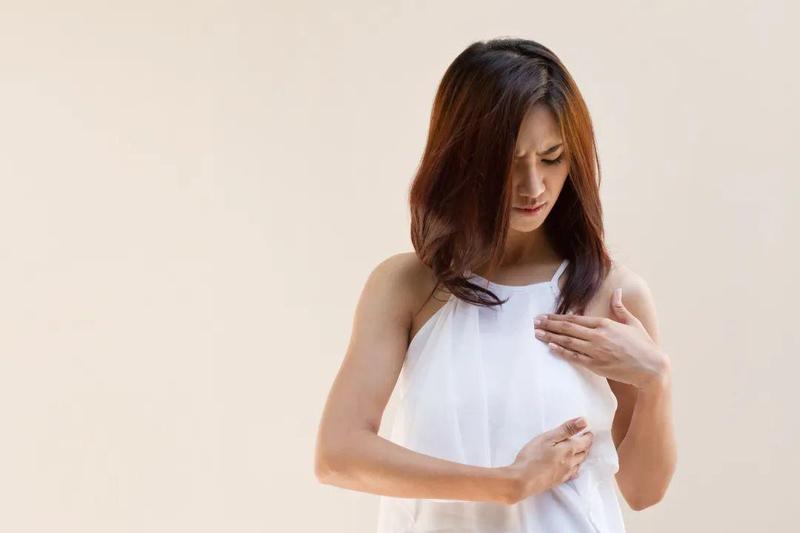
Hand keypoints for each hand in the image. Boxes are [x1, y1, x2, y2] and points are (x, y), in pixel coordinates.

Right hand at [503, 416, 593, 503]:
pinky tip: (573, 468)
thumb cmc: (532, 457)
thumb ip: (566, 429)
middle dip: (586, 445)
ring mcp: (565, 473)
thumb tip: (584, 422)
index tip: (588, 431)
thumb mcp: (547, 438)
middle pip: (583, 453)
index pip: (584, 442)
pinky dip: (576, 467)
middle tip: (586, 439)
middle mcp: (571, 462)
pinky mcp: (559, 481)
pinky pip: (573, 473)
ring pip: (579, 463)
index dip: (588, 436)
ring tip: (580, 450)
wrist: (523, 480)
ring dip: (582, 455)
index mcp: (569, 450)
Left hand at [532, 287, 669, 388]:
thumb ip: (620, 308)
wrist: (651, 368)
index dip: (557, 317)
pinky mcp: (596, 365)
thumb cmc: (643, 345)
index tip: (545, 316)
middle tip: (535, 322)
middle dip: (549, 325)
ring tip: (537, 334)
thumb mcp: (632, 323)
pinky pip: (575, 357)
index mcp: (605, 324)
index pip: (575, 318)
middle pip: (568, 328)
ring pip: (568, 342)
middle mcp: (598, 336)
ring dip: (551, 337)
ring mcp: (596, 351)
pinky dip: (562, 352)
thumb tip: (617, 291)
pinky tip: (551, 347)